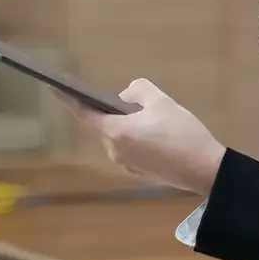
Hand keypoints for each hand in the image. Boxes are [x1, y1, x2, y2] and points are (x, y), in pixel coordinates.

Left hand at [62, 79, 224, 195]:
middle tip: (139, 101)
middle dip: (116, 110)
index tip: (54, 88)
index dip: (69, 100)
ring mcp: (126, 163)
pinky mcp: (138, 171)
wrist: (204, 169)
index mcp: (116, 133)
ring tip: (155, 117)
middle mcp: (114, 151)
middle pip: (106, 124)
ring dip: (129, 123)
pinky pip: (130, 147)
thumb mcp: (162, 102)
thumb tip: (126, 99)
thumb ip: (138, 92)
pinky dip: (137, 136)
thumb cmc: (182, 133)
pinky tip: (160, 133)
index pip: (85, 114)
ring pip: (120, 135)